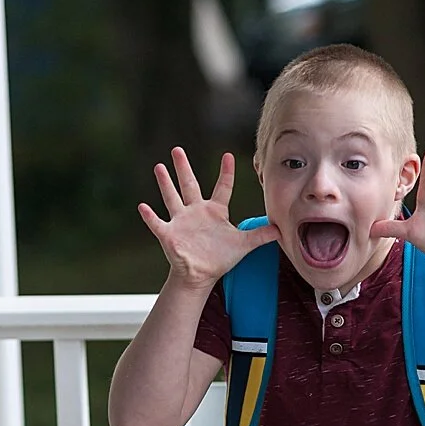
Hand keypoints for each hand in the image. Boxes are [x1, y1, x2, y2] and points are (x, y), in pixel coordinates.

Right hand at [137, 150, 268, 287]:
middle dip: (183, 167)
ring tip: (159, 167)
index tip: (228, 155)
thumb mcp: (244, 245)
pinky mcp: (169, 235)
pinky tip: (142, 206)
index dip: (226, 173)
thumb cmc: (220, 259)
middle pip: (189, 184)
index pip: (223, 188)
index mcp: (215, 211)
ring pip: (172, 198)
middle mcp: (196, 212)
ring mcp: (181, 222)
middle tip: (177, 149)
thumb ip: (261, 235)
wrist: (200, 275)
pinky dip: (150, 216)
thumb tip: (282, 229)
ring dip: (165, 183)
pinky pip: (157, 223)